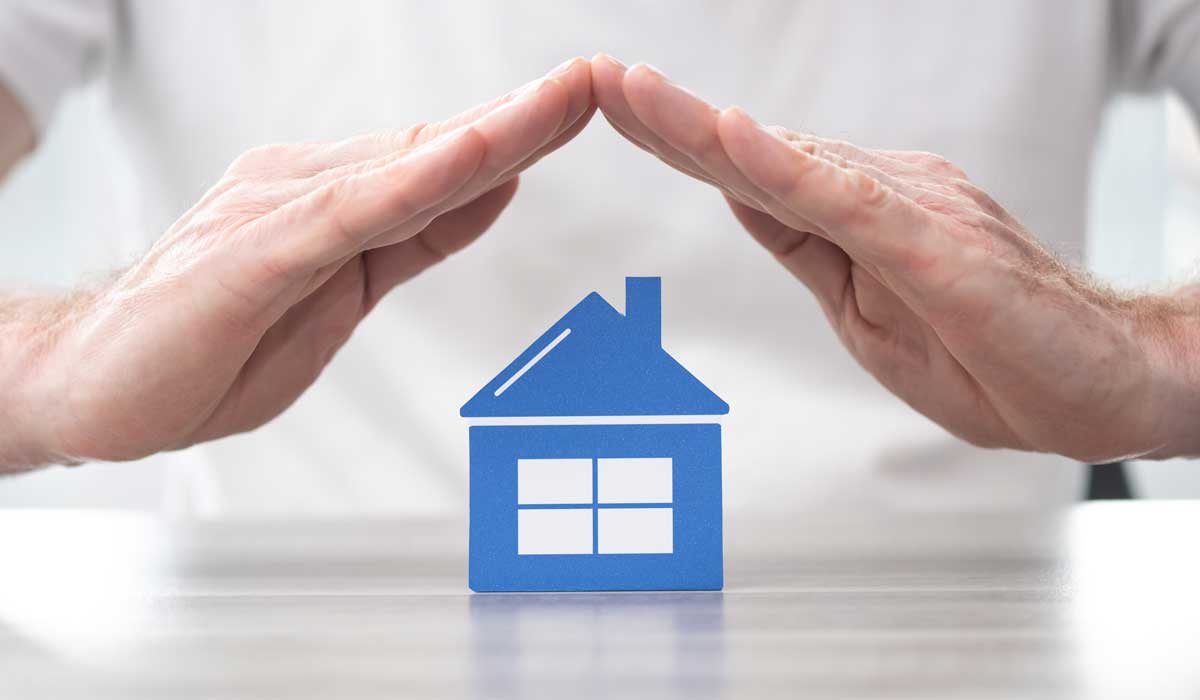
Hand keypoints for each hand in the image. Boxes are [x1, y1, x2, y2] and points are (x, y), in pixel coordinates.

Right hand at [1, 58, 593, 468]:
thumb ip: (412, 241)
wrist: (93, 384)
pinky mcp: (256, 255)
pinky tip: (475, 158)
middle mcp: (309, 186)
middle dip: (525, 117)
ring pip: (407, 166)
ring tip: (565, 98)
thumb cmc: (212, 343)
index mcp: (332, 199)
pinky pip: (353, 213)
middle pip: (437, 148)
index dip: (517, 133)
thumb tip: (491, 191)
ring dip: (493, 132)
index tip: (583, 104)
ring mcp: (280, 212)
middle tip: (596, 80)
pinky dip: (420, 182)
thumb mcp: (342, 294)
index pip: (442, 161)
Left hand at [591, 54, 1199, 461]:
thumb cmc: (995, 355)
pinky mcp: (935, 245)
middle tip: (595, 78)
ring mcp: (908, 211)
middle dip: (667, 118)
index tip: (616, 106)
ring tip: (630, 89)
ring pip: (787, 161)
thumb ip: (809, 250)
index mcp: (859, 216)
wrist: (1105, 386)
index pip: (751, 172)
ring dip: (701, 125)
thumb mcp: (869, 313)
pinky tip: (727, 137)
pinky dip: (780, 168)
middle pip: (754, 154)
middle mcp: (880, 194)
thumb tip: (748, 199)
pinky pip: (844, 201)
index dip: (680, 138)